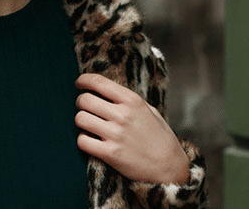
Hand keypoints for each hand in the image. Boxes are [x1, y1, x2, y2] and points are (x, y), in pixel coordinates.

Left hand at [75, 73, 189, 184]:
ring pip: (80, 118)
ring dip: (81, 121)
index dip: (83, 80)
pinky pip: (82, 141)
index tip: (79, 83)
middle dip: (81, 102)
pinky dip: (83, 140)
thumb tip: (105, 91)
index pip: (98, 82)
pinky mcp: (110, 154)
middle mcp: (122, 115)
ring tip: (88, 125)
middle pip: (84, 99)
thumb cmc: (160, 137)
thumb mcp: (149, 111)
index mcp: (132, 101)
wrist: (170, 167)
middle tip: (85, 107)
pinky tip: (91, 140)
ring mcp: (115, 134)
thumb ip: (128, 100)